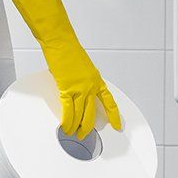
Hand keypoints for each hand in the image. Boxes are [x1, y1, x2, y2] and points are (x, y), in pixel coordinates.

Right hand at [0, 0, 123, 137]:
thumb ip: (81, 80)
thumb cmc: (69, 50)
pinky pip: (68, 110)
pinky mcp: (66, 89)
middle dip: (88, 127)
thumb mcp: (82, 67)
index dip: (114, 115)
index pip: (109, 101)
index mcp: (97, 80)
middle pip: (92, 113)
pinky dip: (66, 121)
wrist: (61, 42)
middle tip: (85, 135)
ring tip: (72, 134)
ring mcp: (79, 88)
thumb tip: (74, 91)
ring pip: (80, 115)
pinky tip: (64, 127)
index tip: (117, 125)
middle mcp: (90, 86)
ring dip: (75, 127)